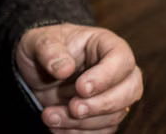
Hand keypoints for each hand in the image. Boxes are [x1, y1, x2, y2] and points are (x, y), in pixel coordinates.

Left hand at [16, 23, 142, 132]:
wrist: (36, 70)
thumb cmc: (43, 48)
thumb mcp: (37, 41)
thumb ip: (49, 50)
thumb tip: (65, 68)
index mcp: (104, 43)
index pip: (121, 58)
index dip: (106, 76)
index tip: (81, 88)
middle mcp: (116, 70)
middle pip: (129, 91)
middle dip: (101, 105)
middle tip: (73, 108)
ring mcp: (113, 94)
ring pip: (114, 115)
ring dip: (83, 123)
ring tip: (50, 116)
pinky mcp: (104, 116)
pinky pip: (103, 131)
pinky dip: (79, 133)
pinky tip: (56, 126)